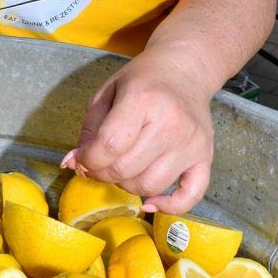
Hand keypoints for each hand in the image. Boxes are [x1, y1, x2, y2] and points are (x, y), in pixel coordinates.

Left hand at [61, 53, 214, 213]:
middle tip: (98, 165)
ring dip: (127, 185)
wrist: (184, 71)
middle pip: (126, 170)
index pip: (109, 145)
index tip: (84, 158)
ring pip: (150, 185)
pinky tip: (150, 202)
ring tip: (121, 170)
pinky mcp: (205, 157)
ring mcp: (191, 143)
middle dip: (102, 173)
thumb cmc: (142, 81)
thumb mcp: (107, 93)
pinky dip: (169, 206)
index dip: (89, 159)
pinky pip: (190, 196)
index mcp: (142, 100)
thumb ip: (89, 129)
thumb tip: (72, 164)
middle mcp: (171, 124)